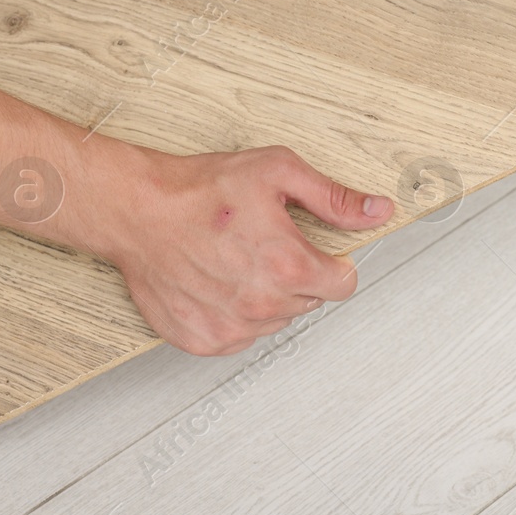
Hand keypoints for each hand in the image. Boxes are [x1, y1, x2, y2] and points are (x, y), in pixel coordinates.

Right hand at [83, 145, 394, 355]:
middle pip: (309, 301)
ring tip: (236, 259)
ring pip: (275, 319)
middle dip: (297, 274)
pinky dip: (235, 313)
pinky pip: (241, 336)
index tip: (315, 250)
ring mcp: (231, 328)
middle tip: (263, 243)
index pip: (343, 285)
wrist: (137, 211)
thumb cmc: (200, 189)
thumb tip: (378, 211)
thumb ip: (334, 198)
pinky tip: (218, 281)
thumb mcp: (278, 173)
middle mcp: (261, 305)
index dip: (333, 263)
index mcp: (287, 265)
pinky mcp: (203, 341)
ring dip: (266, 295)